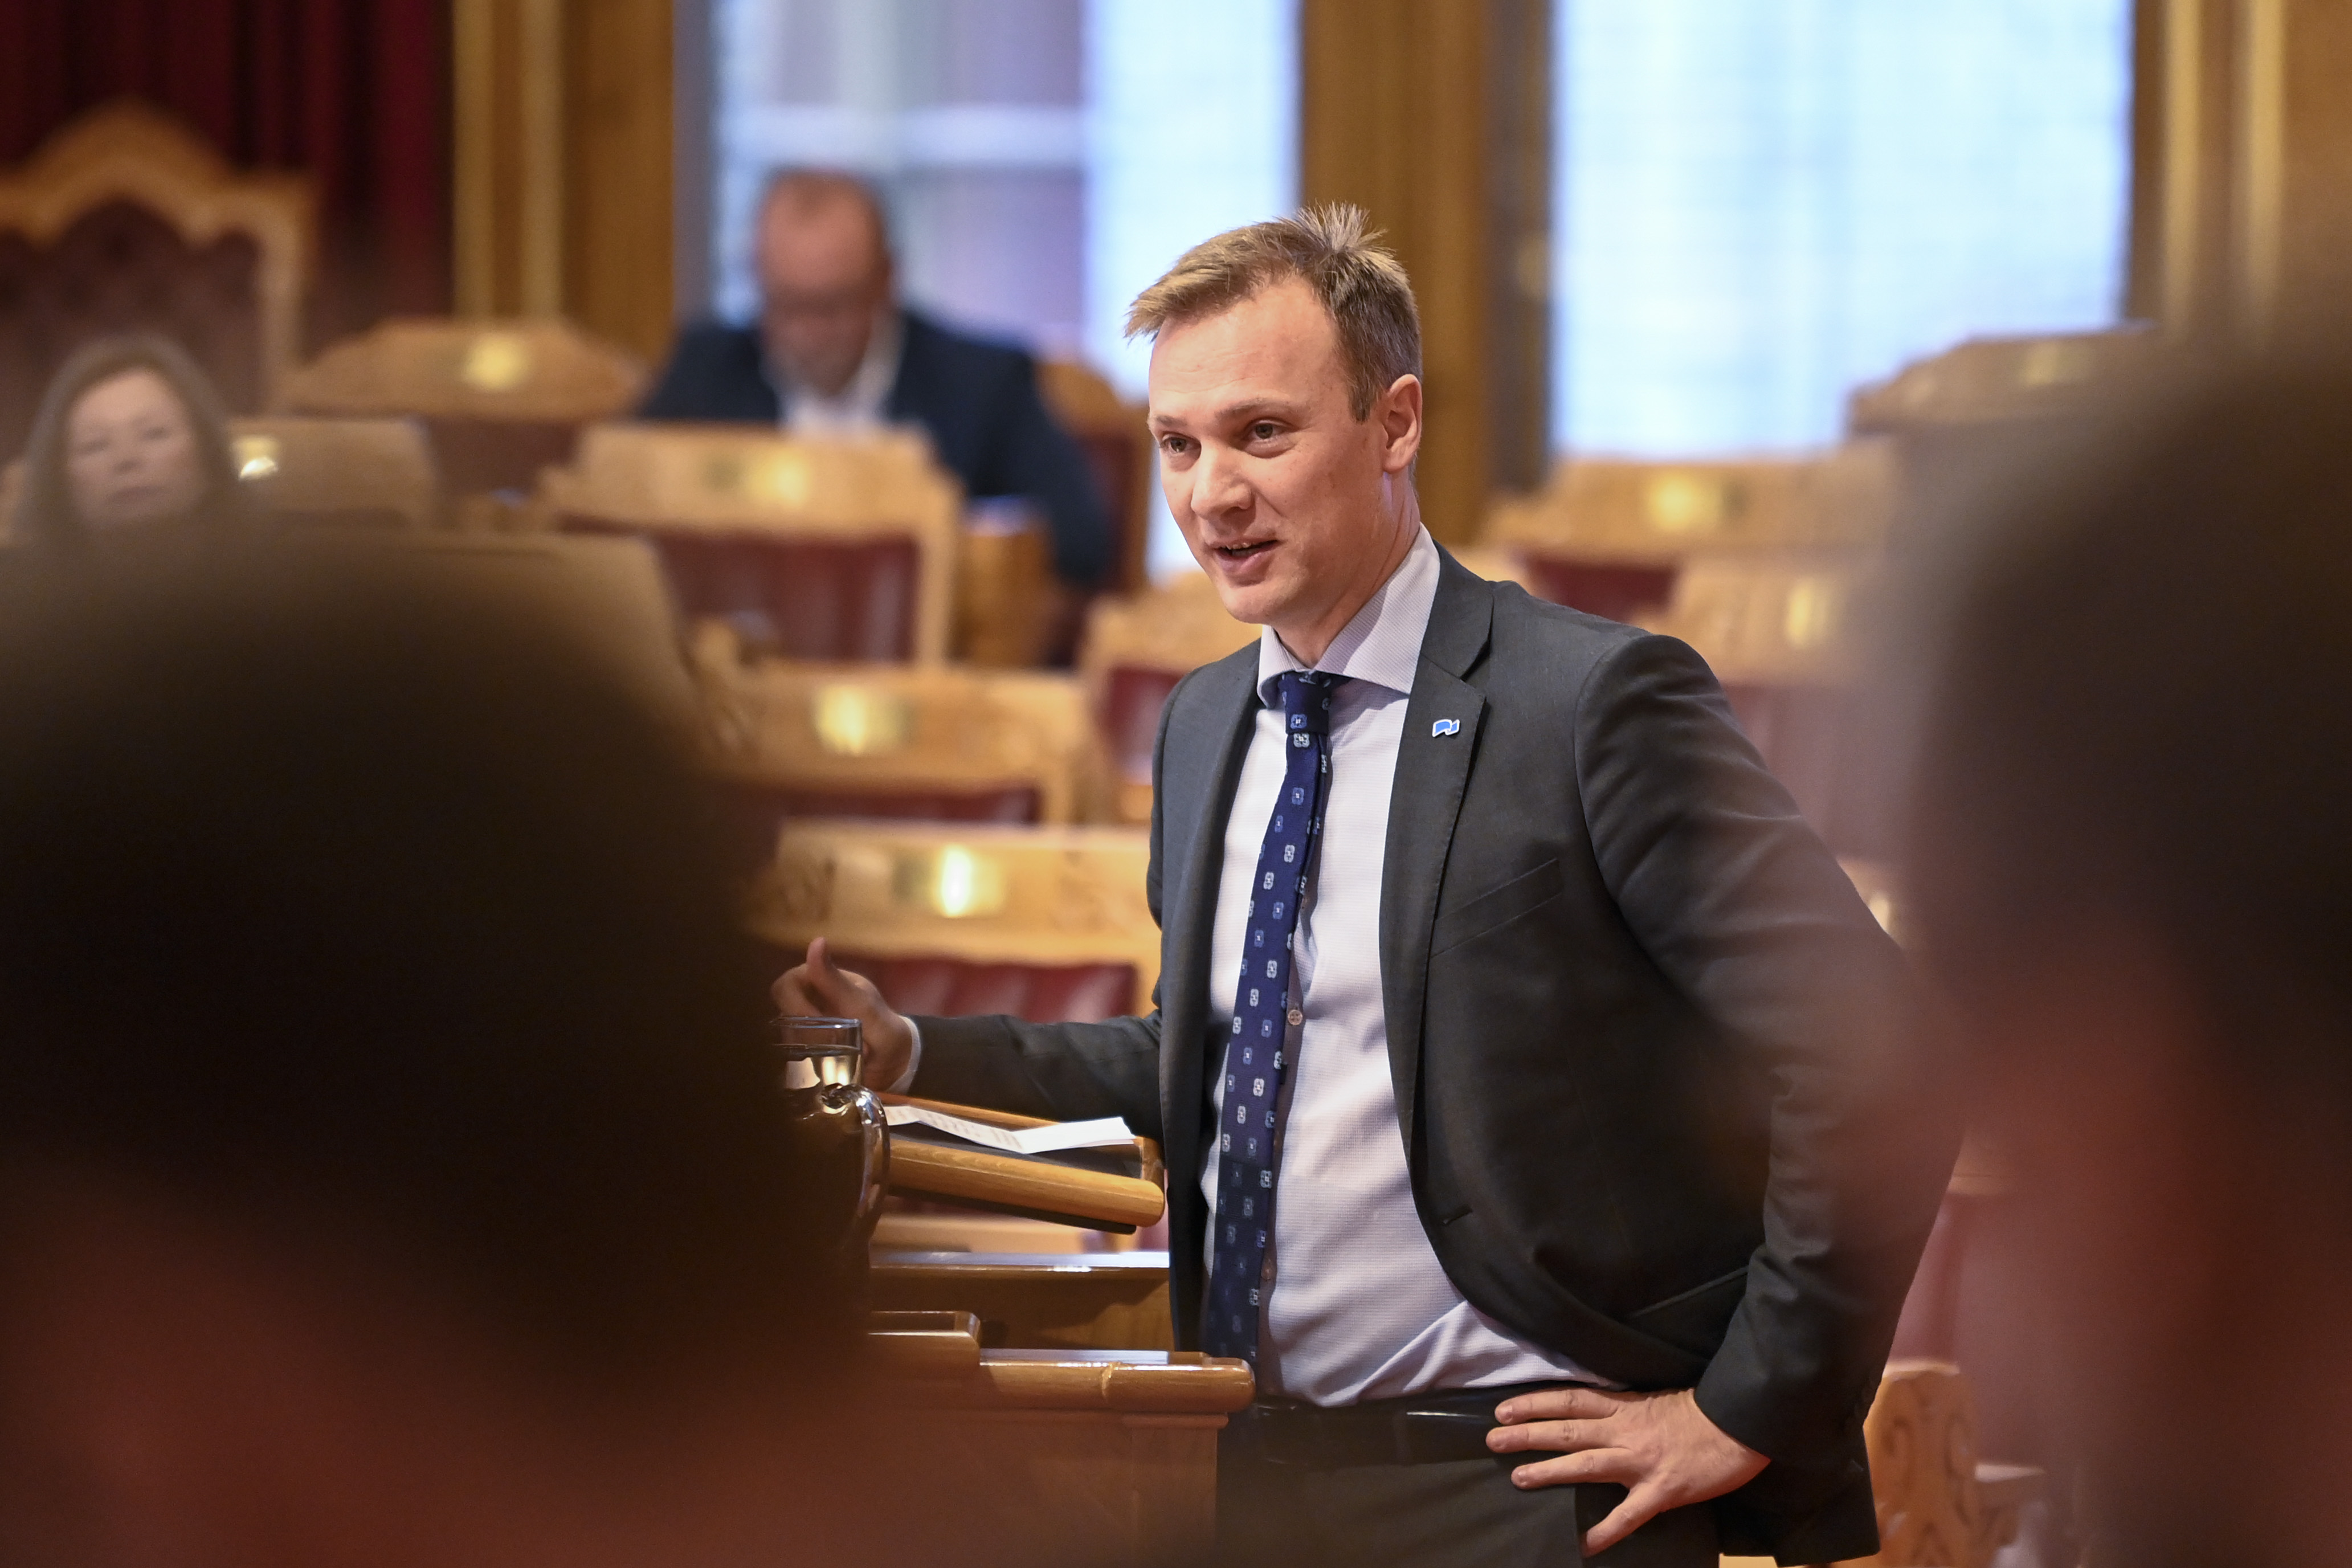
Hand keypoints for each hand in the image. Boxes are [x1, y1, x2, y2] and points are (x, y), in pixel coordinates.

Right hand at [772, 937, 916, 1089]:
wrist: (896, 1060)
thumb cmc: (881, 1025)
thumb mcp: (861, 1004)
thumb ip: (834, 979)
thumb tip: (817, 941)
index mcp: (819, 981)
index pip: (785, 985)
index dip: (794, 1004)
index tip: (815, 1021)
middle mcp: (806, 1000)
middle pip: (780, 1011)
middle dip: (802, 1029)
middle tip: (826, 1042)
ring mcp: (804, 1025)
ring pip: (783, 1034)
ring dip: (807, 1046)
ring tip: (834, 1052)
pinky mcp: (806, 1048)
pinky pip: (790, 1052)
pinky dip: (806, 1059)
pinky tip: (825, 1062)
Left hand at [1485, 1386, 1767, 1554]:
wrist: (1737, 1424)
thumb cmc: (1697, 1413)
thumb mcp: (1651, 1401)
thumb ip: (1621, 1410)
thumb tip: (1589, 1416)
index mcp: (1623, 1408)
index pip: (1570, 1401)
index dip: (1535, 1404)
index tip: (1504, 1408)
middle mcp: (1625, 1431)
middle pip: (1567, 1430)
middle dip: (1528, 1433)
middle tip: (1493, 1438)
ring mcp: (1641, 1461)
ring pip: (1587, 1463)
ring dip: (1550, 1470)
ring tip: (1519, 1477)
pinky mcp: (1662, 1490)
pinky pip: (1629, 1514)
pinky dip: (1607, 1530)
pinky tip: (1587, 1544)